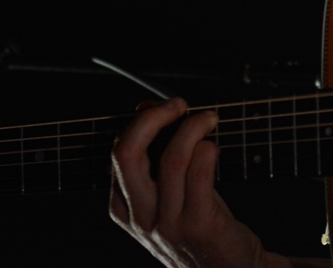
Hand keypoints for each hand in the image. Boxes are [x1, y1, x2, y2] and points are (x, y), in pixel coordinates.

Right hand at [109, 97, 269, 267]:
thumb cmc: (199, 224)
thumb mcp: (169, 192)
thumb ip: (155, 153)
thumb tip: (145, 107)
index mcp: (124, 209)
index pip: (119, 152)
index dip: (142, 121)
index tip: (165, 109)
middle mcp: (140, 219)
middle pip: (128, 153)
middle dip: (154, 117)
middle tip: (178, 105)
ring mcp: (167, 225)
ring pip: (172, 157)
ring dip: (193, 126)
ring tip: (209, 119)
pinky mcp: (198, 226)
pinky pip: (199, 172)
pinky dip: (208, 148)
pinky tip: (214, 146)